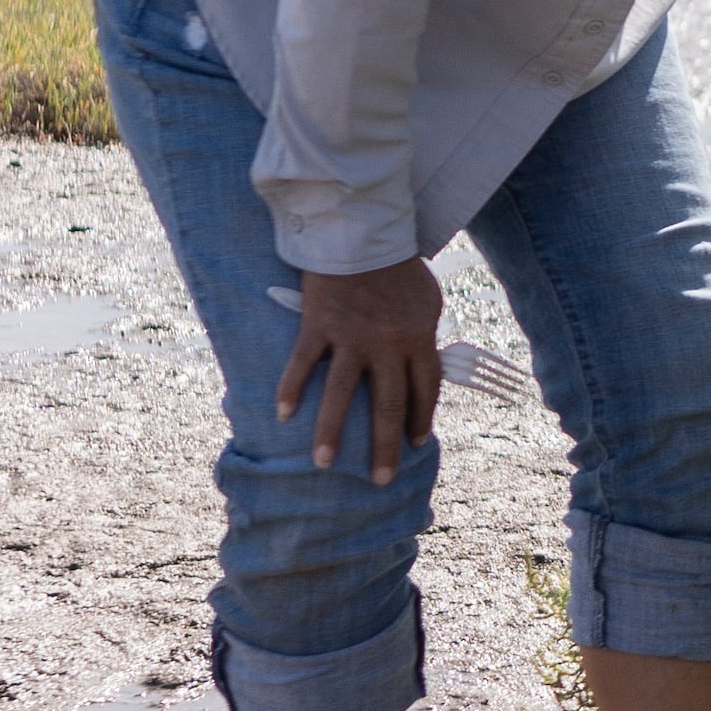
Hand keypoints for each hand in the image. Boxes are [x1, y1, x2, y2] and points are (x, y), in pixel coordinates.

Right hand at [278, 259, 442, 481]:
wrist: (364, 230)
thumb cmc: (399, 265)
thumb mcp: (428, 300)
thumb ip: (425, 335)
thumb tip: (426, 366)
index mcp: (419, 339)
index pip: (424, 390)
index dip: (421, 418)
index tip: (417, 443)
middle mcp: (386, 345)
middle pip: (387, 406)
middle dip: (385, 447)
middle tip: (381, 480)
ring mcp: (350, 337)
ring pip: (339, 395)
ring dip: (329, 433)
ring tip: (322, 465)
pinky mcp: (318, 324)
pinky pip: (302, 363)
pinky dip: (290, 388)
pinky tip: (282, 415)